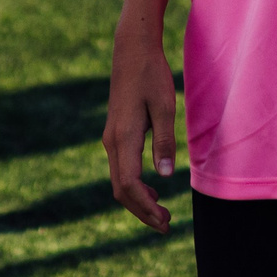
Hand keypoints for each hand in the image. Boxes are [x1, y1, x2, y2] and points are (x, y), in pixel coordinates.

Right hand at [103, 23, 181, 231]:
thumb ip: (164, 142)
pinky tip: (151, 190)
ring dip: (138, 201)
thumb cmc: (151, 75)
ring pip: (119, 181)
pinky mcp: (115, 134)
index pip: (129, 185)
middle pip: (121, 189)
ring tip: (161, 213)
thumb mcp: (164, 107)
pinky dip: (134, 186)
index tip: (164, 221)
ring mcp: (111, 138)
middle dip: (141, 211)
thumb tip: (164, 176)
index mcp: (124, 138)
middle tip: (165, 225)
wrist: (131, 50)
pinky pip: (121, 169)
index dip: (145, 208)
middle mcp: (112, 142)